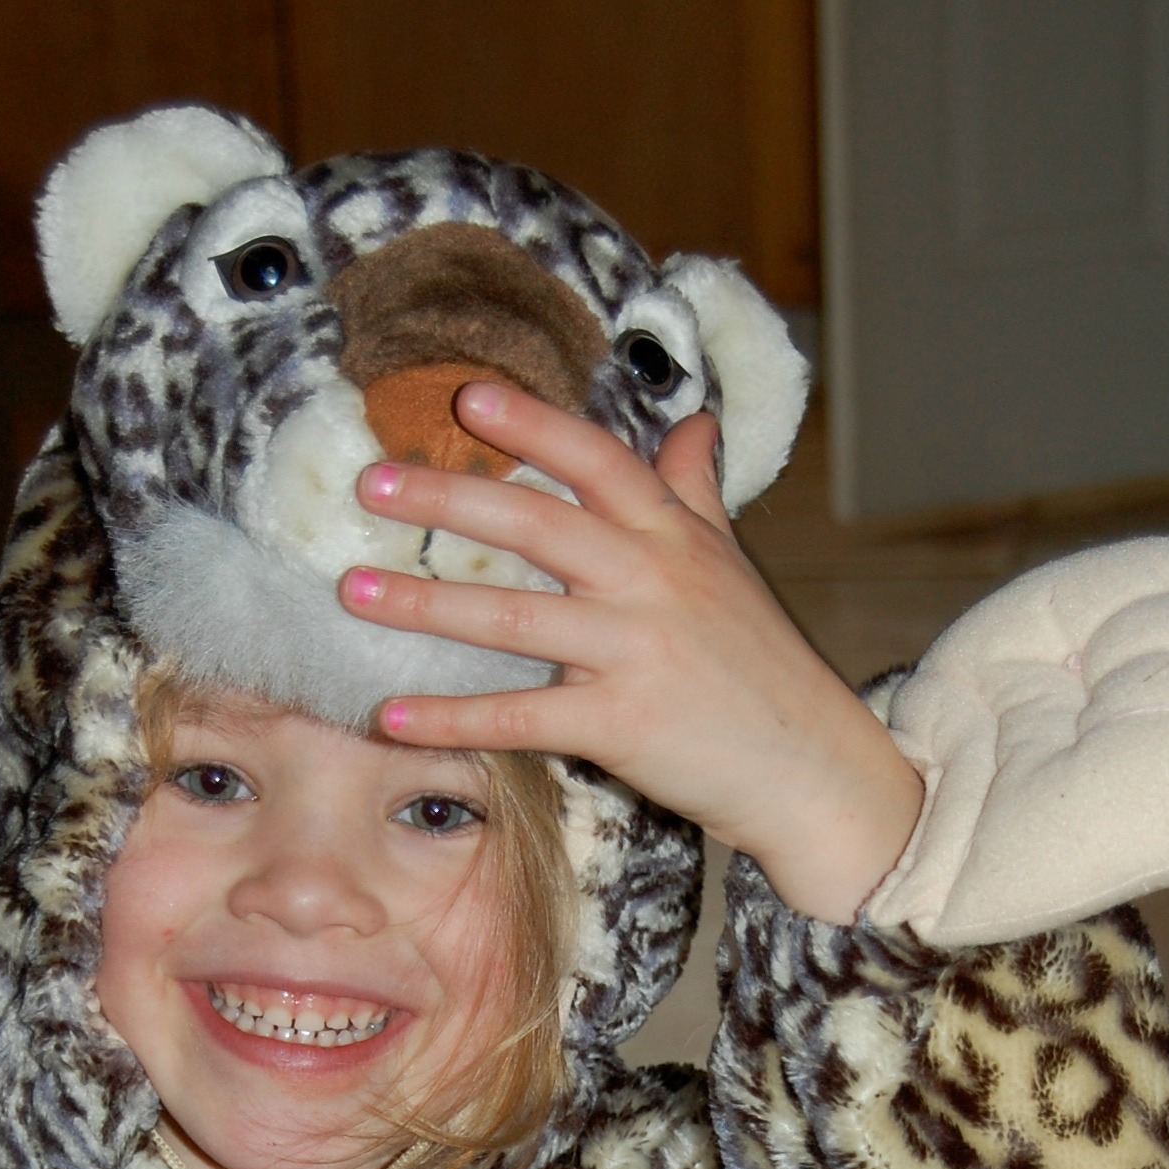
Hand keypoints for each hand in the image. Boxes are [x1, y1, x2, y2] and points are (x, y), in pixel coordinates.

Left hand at [336, 384, 922, 923]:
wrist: (814, 770)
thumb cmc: (764, 670)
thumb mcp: (733, 569)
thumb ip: (696, 494)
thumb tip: (693, 424)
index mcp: (675, 538)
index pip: (597, 461)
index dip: (532, 426)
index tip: (467, 398)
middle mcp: (653, 581)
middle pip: (536, 524)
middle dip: (446, 500)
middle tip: (371, 483)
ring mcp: (637, 652)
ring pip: (512, 618)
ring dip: (424, 605)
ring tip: (353, 593)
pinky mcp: (622, 724)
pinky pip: (520, 716)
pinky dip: (453, 718)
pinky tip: (393, 714)